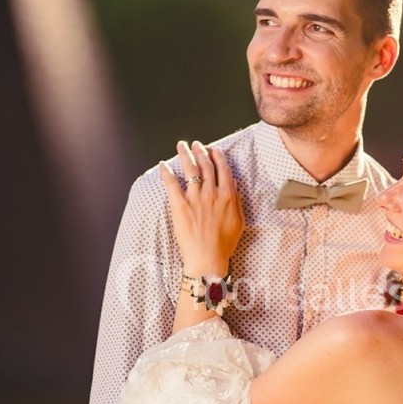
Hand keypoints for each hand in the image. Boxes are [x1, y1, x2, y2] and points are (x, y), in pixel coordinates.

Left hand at [159, 141, 244, 272]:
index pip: (223, 169)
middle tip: (197, 144)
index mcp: (228, 195)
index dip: (218, 156)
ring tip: (181, 146)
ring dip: (185, 154)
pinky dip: (166, 172)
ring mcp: (195, 198)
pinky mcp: (179, 205)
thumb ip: (237, 201)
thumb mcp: (239, 222)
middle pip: (206, 165)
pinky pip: (171, 184)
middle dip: (201, 151)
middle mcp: (212, 193)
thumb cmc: (224, 245)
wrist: (207, 259)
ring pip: (190, 168)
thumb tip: (233, 186)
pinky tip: (163, 164)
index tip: (214, 149)